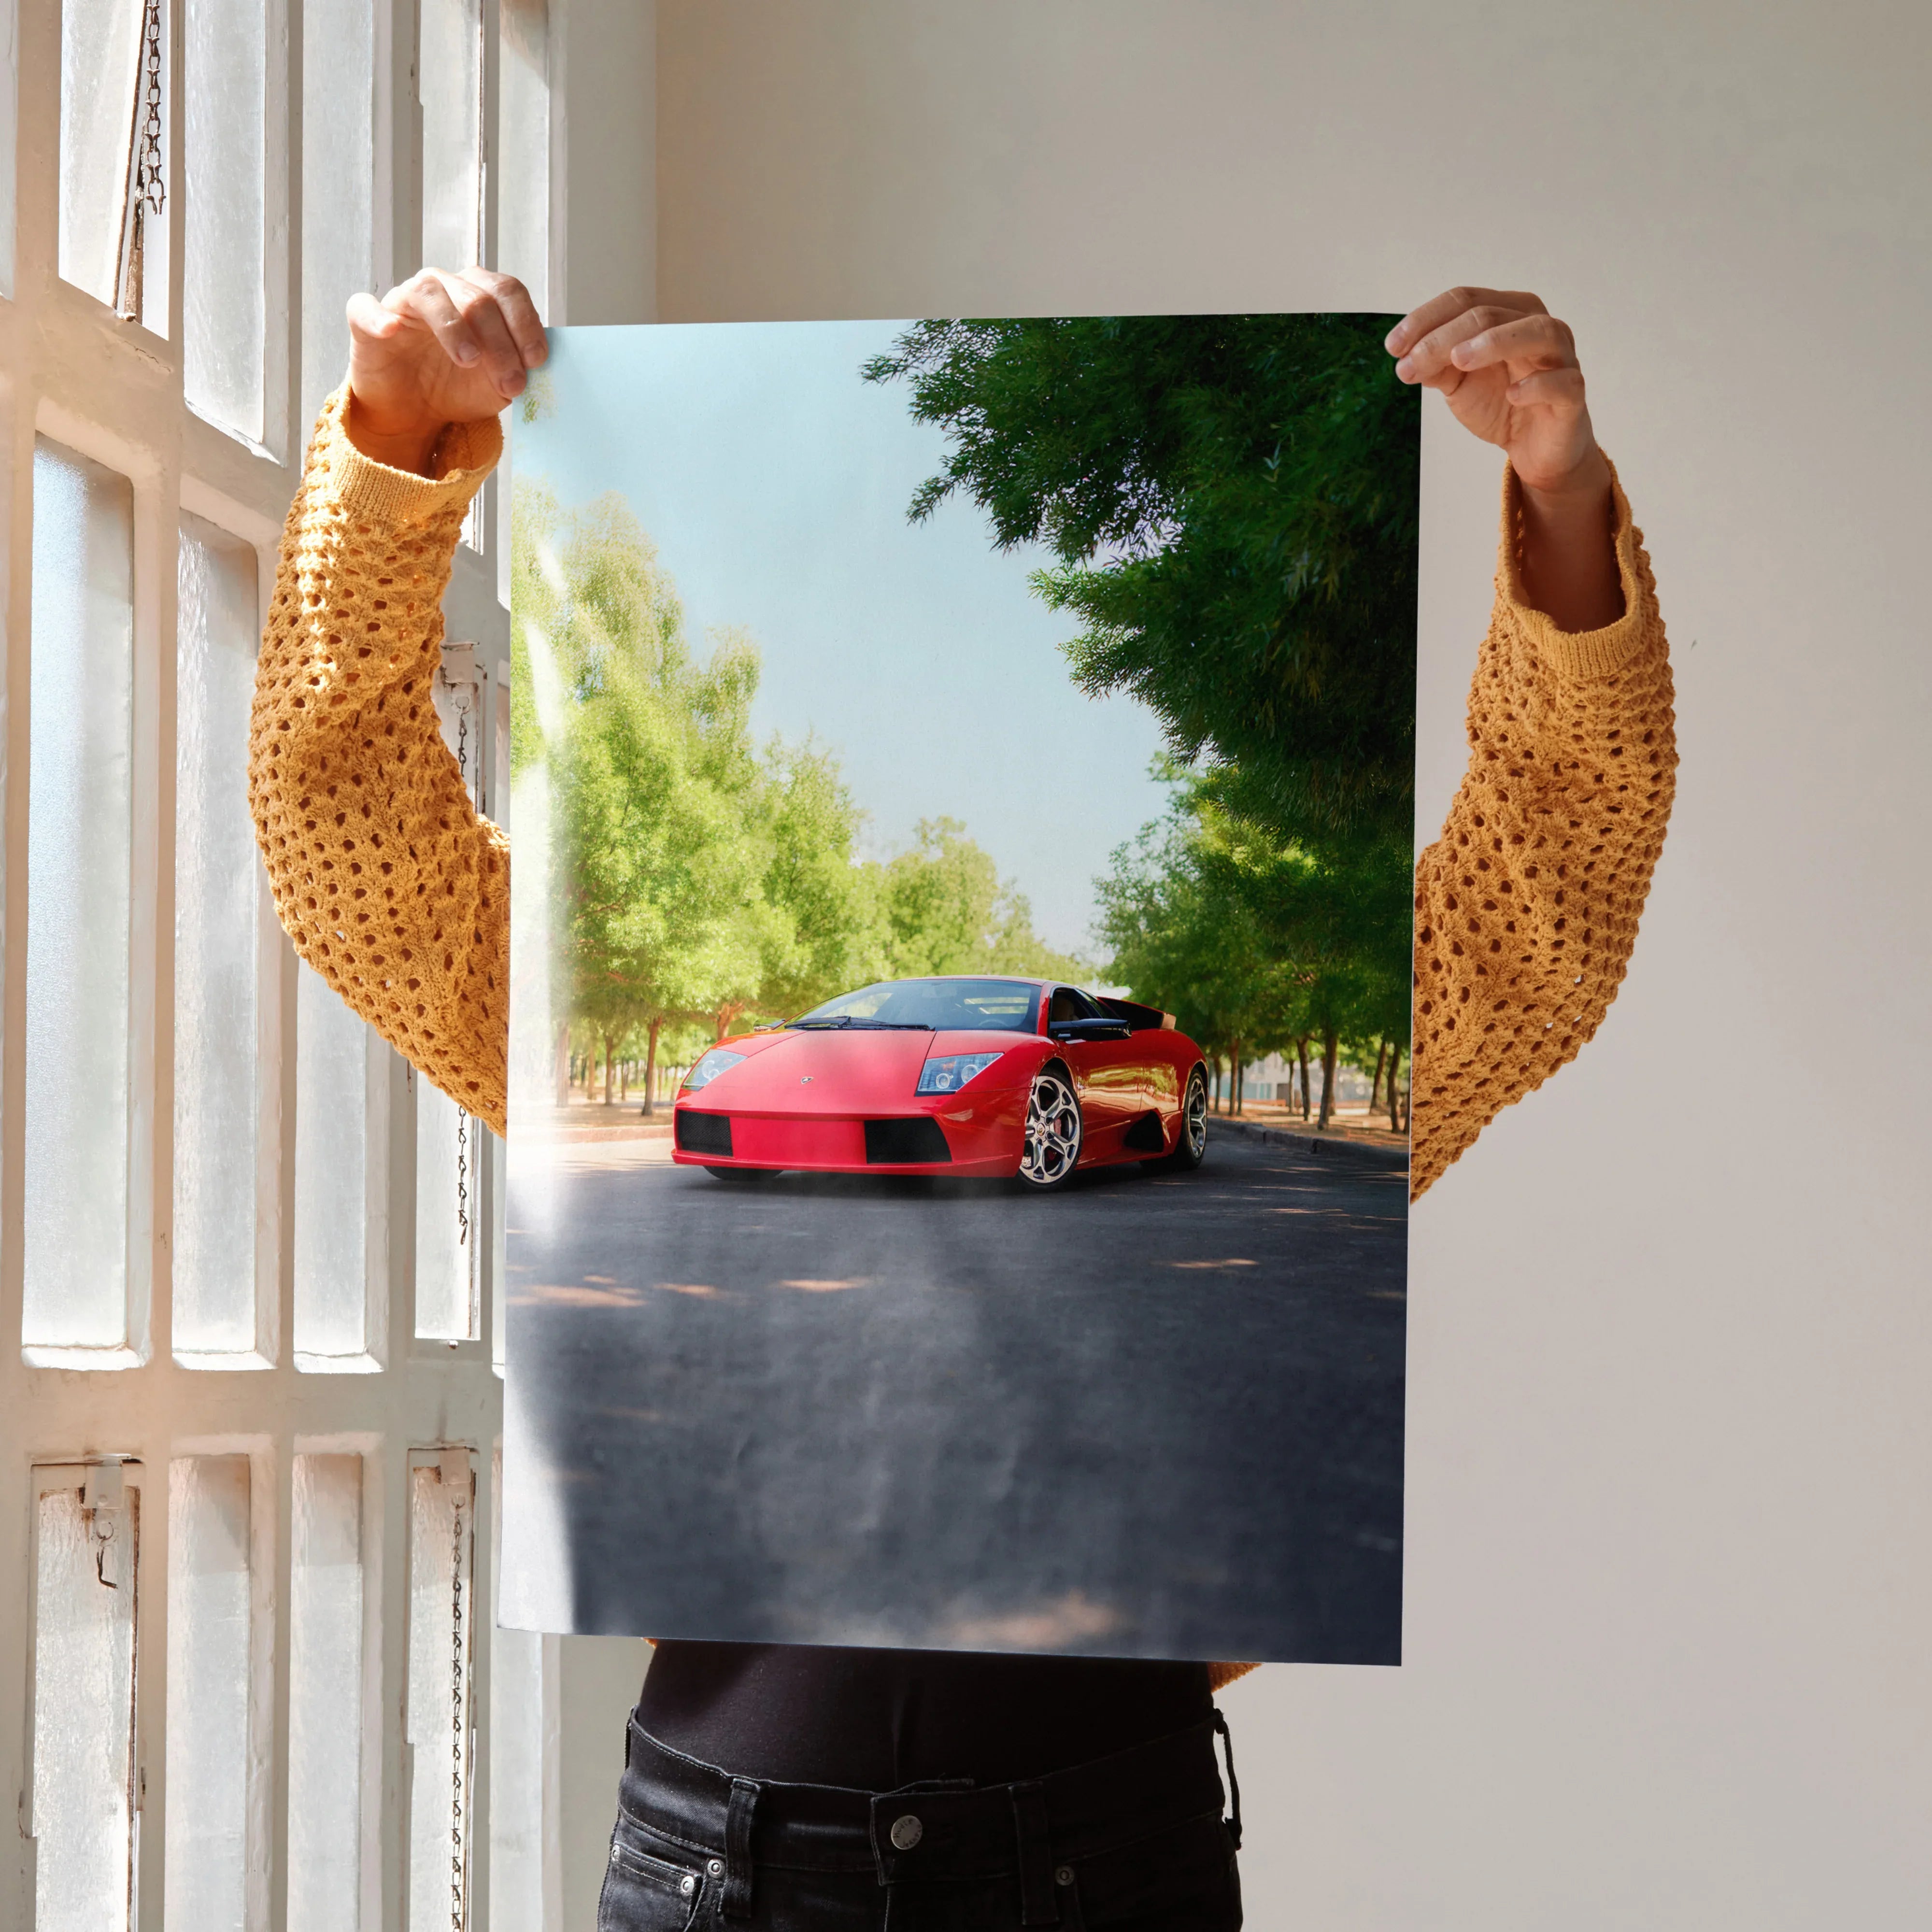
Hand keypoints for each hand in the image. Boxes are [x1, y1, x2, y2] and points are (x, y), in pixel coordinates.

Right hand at [344, 268, 546, 474]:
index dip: (525, 323)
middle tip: (511, 382)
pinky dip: (378, 317)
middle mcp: (444, 288)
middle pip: (477, 297)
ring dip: (454, 327)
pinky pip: (366, 307)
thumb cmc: (458, 387)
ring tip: (469, 361)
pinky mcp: (366, 320)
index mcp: (479, 295)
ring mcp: (404, 300)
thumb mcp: (498, 384)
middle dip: (500, 342)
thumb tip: (536, 365)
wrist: (414, 412)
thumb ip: (518, 369)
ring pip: (430, 293)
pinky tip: (391, 331)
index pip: (507, 292)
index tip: (536, 361)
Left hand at [1388, 287, 1621, 628]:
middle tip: (1410, 364)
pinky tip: (1512, 394)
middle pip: (1490, 314)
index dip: (1425, 319)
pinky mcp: (1573, 394)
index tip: (1392, 347)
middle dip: (1444, 338)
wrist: (1533, 448)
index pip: (1465, 300)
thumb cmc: (1499, 402)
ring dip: (1495, 342)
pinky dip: (1538, 384)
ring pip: (1536, 332)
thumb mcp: (1458, 383)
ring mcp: (1561, 358)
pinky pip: (1562, 382)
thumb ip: (1436, 365)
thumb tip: (1406, 355)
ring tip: (1459, 360)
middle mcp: (1538, 326)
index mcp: (1509, 313)